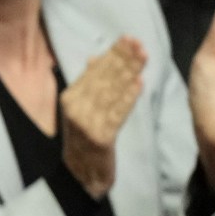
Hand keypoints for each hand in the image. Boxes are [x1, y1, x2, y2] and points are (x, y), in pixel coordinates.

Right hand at [60, 37, 143, 198]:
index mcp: (70, 98)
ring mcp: (87, 122)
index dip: (112, 54)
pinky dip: (128, 99)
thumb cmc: (85, 139)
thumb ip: (88, 84)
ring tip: (144, 57)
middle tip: (139, 43)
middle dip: (123, 59)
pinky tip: (139, 85)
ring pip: (112, 92)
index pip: (94, 71)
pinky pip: (117, 114)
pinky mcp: (100, 137)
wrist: (79, 176)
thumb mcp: (81, 109)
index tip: (128, 39)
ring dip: (129, 73)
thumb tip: (93, 58)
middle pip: (104, 78)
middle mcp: (76, 108)